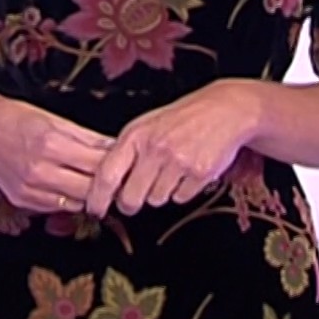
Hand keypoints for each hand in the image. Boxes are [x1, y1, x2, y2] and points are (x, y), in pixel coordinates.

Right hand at [0, 98, 115, 214]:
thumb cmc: (18, 118)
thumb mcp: (56, 120)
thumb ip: (87, 138)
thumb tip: (115, 147)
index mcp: (51, 144)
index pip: (96, 164)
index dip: (115, 167)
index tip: (126, 165)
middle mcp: (39, 170)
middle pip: (88, 189)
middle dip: (106, 186)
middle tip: (117, 180)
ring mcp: (29, 189)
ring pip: (75, 203)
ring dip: (87, 195)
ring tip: (94, 183)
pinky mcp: (22, 200)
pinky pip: (56, 207)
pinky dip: (68, 199)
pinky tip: (70, 187)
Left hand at [84, 80, 262, 218]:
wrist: (223, 109)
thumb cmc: (181, 119)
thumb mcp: (146, 126)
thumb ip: (126, 152)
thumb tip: (105, 185)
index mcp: (136, 135)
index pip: (107, 174)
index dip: (97, 197)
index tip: (94, 209)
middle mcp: (155, 148)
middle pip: (131, 198)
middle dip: (131, 203)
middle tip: (134, 199)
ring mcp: (178, 161)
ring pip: (157, 200)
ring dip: (160, 193)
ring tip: (170, 171)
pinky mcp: (200, 173)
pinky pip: (181, 198)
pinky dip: (182, 191)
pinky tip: (187, 171)